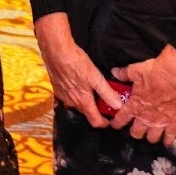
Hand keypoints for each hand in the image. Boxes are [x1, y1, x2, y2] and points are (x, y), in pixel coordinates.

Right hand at [34, 13, 117, 127]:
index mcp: (83, 102)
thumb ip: (107, 93)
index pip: (95, 122)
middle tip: (105, 98)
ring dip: (87, 100)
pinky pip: (70, 97)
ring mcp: (64, 97)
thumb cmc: (76, 62)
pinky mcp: (58, 90)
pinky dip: (77, 94)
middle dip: (97, 109)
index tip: (111, 118)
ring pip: (78, 105)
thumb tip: (118, 106)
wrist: (56, 52)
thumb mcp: (96, 77)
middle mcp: (72, 103)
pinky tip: (80, 83)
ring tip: (93, 88)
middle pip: (87, 113)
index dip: (105, 122)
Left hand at [112, 46, 175, 146]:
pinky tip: (167, 142)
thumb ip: (124, 74)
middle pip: (136, 133)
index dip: (116, 123)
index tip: (115, 124)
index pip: (121, 119)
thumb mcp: (135, 71)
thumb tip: (115, 72)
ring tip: (150, 134)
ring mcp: (160, 121)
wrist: (175, 74)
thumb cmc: (155, 72)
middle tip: (135, 128)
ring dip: (150, 137)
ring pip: (152, 138)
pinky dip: (168, 140)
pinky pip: (170, 136)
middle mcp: (145, 117)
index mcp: (134, 106)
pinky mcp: (173, 120)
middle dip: (134, 132)